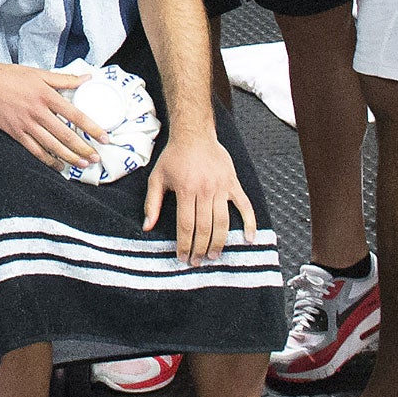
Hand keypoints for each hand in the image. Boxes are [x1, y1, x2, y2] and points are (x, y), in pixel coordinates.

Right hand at [0, 60, 96, 169]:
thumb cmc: (13, 76)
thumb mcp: (40, 74)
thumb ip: (65, 79)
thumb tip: (87, 78)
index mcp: (47, 96)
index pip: (75, 115)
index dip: (91, 128)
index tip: (104, 137)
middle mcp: (38, 112)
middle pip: (65, 135)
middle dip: (83, 148)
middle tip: (96, 157)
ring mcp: (27, 124)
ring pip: (52, 145)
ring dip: (69, 157)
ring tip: (82, 164)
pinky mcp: (16, 133)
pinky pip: (35, 150)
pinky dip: (48, 159)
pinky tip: (58, 165)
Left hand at [143, 129, 256, 265]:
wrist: (194, 135)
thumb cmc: (174, 157)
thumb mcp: (157, 177)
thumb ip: (152, 203)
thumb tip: (147, 226)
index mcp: (186, 190)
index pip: (186, 225)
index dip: (185, 244)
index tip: (182, 257)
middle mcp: (205, 190)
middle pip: (204, 227)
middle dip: (200, 248)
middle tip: (198, 262)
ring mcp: (221, 187)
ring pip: (223, 221)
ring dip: (219, 242)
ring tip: (214, 256)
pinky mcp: (233, 183)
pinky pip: (245, 205)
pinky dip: (249, 222)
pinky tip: (249, 239)